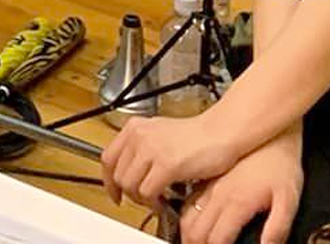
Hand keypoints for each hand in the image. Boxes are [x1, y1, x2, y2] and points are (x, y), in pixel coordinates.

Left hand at [102, 110, 246, 212]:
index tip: (115, 192)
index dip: (109, 180)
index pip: (107, 158)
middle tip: (143, 199)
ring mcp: (152, 149)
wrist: (222, 133)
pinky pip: (147, 192)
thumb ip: (141, 148)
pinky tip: (163, 201)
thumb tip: (129, 170)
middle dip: (128, 193)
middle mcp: (139, 135)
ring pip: (129, 185)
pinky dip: (153, 202)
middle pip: (117, 174)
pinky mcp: (167, 164)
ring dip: (141, 199)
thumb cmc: (197, 137)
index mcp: (135, 127)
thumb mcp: (159, 134)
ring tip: (155, 200)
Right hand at [174, 130, 302, 243]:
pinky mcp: (208, 180)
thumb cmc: (281, 167)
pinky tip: (193, 224)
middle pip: (195, 232)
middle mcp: (218, 196)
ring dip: (187, 235)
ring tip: (195, 243)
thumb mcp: (289, 199)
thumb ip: (278, 227)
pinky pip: (187, 202)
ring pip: (187, 217)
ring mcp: (210, 187)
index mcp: (236, 203)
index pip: (215, 239)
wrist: (271, 137)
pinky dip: (186, 218)